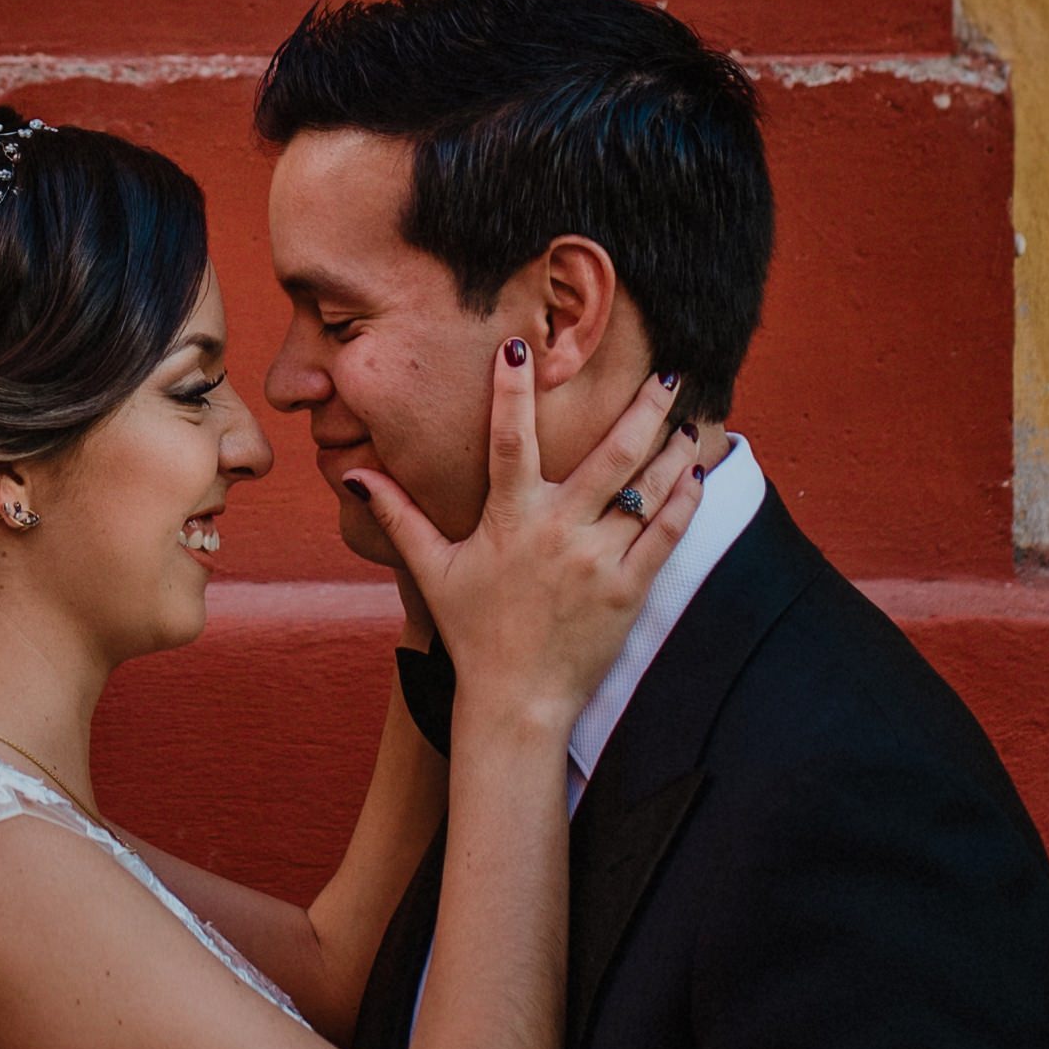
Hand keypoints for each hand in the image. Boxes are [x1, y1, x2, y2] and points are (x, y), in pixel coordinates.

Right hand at [348, 342, 699, 736]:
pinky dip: (686, 500)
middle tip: (671, 372)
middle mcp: (559, 532)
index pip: (509, 439)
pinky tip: (695, 473)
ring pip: (649, 490)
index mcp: (510, 519)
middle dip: (646, 407)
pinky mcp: (629, 589)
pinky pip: (668, 534)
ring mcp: (599, 560)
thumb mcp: (432, 570)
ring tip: (690, 418)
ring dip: (674, 448)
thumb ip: (399, 516)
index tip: (520, 346)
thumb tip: (353, 474)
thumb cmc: (474, 633)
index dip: (511, 390)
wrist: (517, 702)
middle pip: (613, 454)